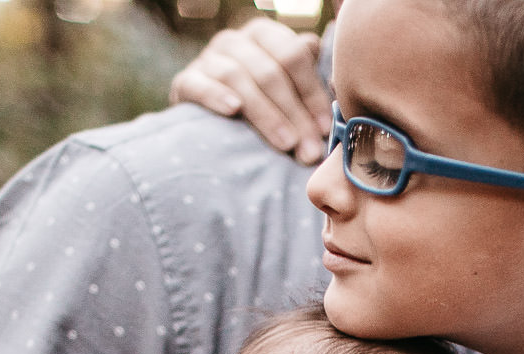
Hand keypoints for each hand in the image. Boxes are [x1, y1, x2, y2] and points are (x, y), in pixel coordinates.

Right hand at [168, 18, 330, 164]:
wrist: (207, 120)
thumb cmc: (261, 105)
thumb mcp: (288, 90)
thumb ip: (310, 82)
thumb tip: (339, 85)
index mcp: (265, 35)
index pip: (293, 56)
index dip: (312, 94)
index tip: (324, 129)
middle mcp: (235, 40)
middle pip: (269, 72)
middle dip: (294, 113)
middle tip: (308, 149)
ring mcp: (208, 58)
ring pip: (238, 78)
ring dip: (266, 114)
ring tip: (285, 143)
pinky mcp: (185, 80)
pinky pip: (199, 84)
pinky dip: (216, 96)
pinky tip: (233, 111)